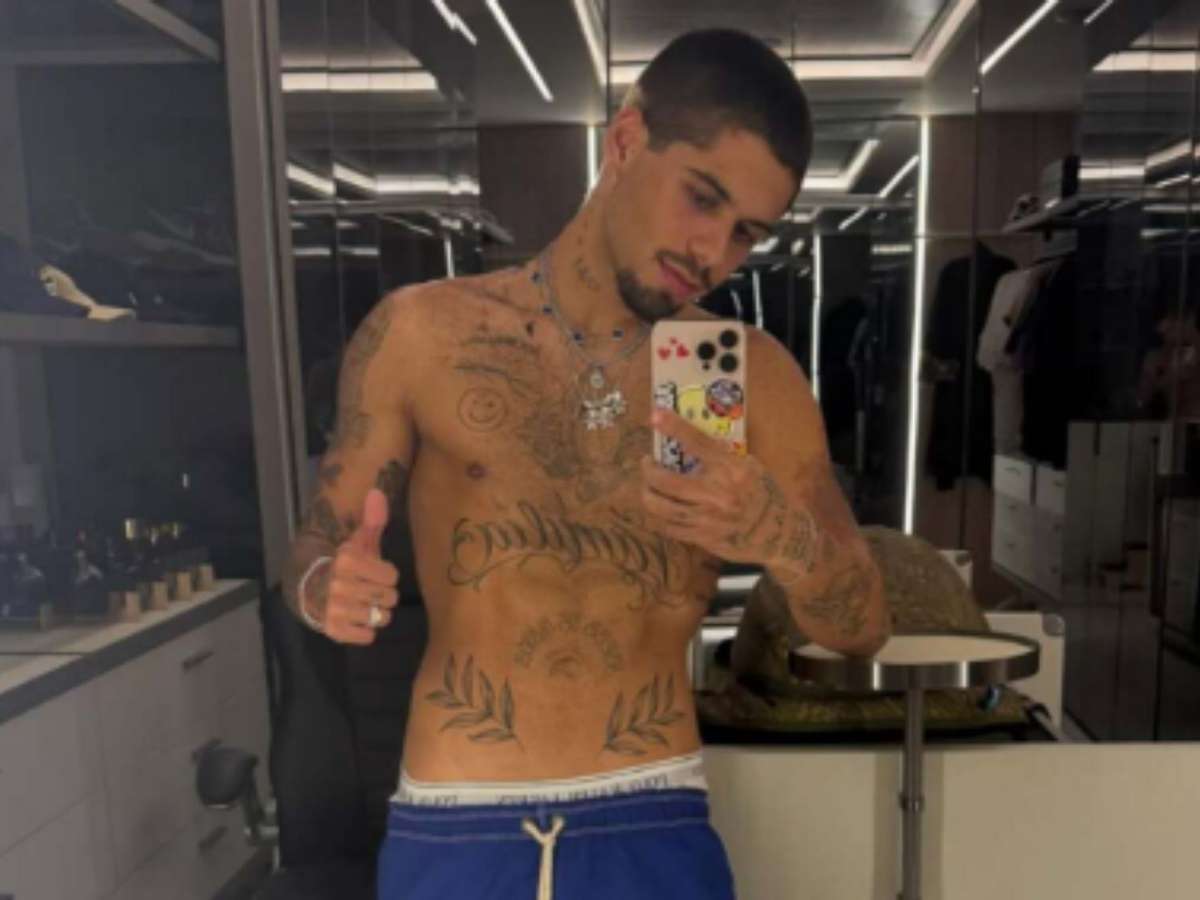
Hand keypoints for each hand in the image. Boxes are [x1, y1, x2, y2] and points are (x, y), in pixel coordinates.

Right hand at [306, 488, 400, 644]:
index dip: (386, 574)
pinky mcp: (333, 630)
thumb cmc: (343, 564)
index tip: (373, 573)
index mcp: (347, 560)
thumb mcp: (358, 541)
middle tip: (369, 590)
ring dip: (377, 613)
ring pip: (381, 618)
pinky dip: (366, 631)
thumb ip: (372, 520)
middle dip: (384, 595)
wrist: (309, 588)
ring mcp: (335, 609)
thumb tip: (377, 492)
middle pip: (390, 598)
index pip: (392, 575)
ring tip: (364, 604)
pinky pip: (368, 636)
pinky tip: (357, 620)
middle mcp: (339, 584)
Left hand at [640, 408, 788, 564]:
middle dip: (648, 469)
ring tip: (648, 486)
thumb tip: (690, 439)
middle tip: (647, 463)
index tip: (655, 416)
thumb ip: (721, 455)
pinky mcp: (702, 538)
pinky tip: (658, 507)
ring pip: (659, 506)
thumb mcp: (749, 466)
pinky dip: (657, 514)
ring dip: (647, 493)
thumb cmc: (762, 493)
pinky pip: (667, 526)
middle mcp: (717, 494)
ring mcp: (707, 519)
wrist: (777, 533)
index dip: (674, 427)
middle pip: (665, 480)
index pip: (697, 442)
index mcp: (732, 470)